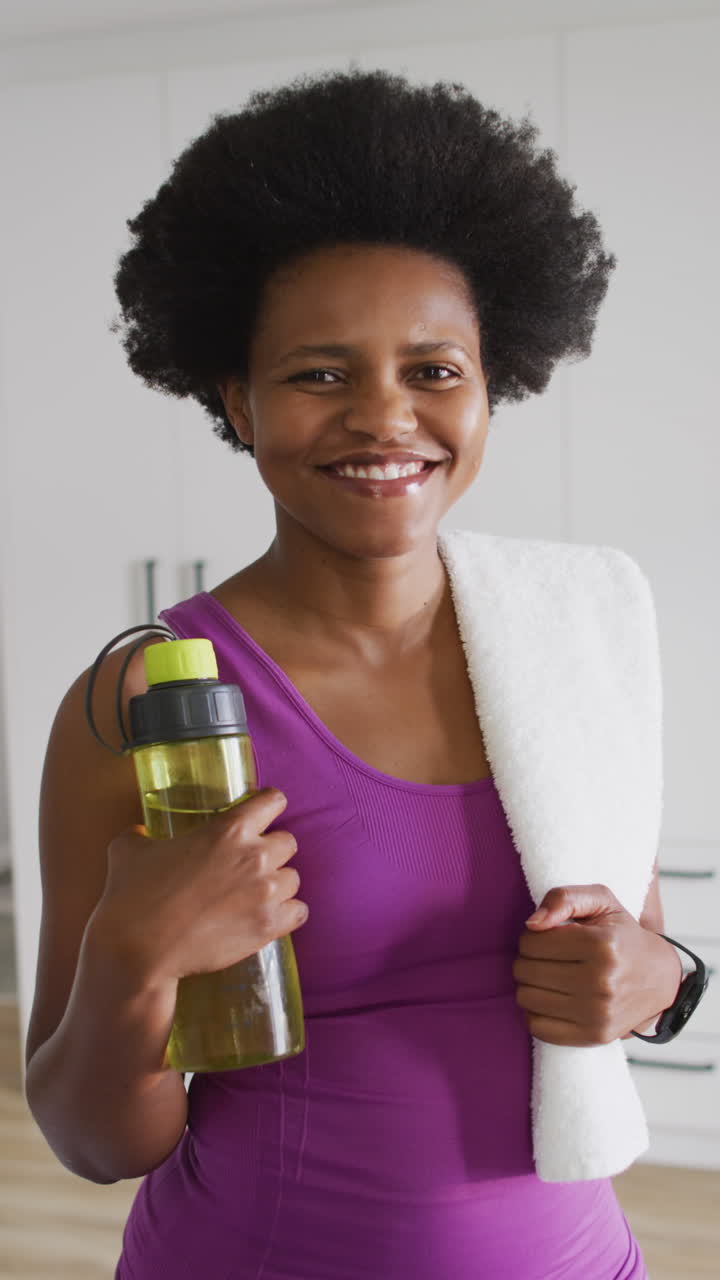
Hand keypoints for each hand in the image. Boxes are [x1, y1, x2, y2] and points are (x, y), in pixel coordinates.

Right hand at [91, 787, 308, 986]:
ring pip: (293, 879)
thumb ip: (141, 835)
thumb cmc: (133, 895)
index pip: (274, 801)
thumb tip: (139, 833)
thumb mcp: (129, 850)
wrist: (138, 949)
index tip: (261, 816)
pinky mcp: (268, 927)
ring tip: (254, 896)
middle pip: (288, 842)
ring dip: (278, 885)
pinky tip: (267, 917)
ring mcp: (265, 893)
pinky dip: (287, 914)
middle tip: (249, 865)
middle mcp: (254, 856)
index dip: (267, 807)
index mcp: (228, 829)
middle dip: (271, 851)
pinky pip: (299, 912)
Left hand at [512, 884, 683, 1046]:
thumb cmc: (621, 935)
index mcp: (601, 944)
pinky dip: (534, 1012)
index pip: (531, 942)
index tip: (546, 938)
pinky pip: (537, 1027)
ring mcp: (599, 1013)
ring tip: (547, 977)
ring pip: (526, 998)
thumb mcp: (601, 901)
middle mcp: (602, 981)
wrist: (659, 979)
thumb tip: (532, 923)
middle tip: (546, 958)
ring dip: (528, 985)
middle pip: (525, 970)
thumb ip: (563, 898)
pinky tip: (550, 999)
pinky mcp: (595, 1036)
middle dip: (527, 960)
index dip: (530, 937)